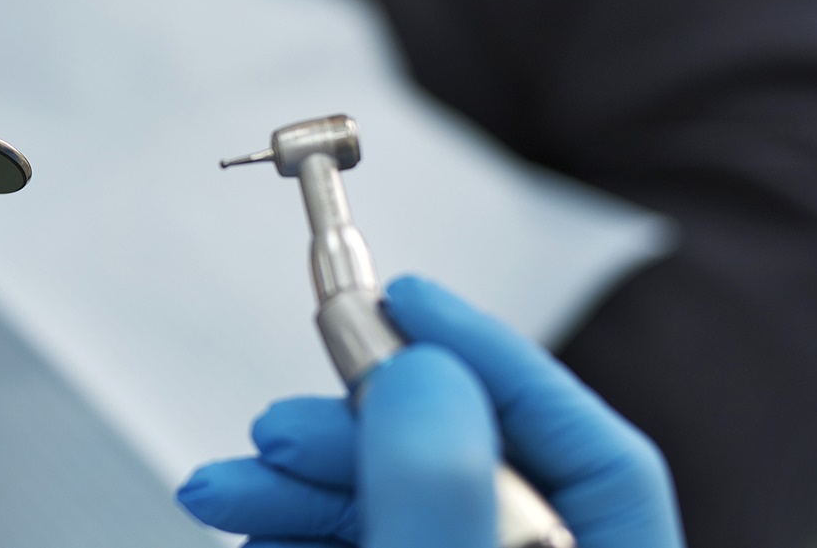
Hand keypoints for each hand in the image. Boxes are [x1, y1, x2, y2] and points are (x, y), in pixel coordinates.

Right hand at [177, 276, 682, 546]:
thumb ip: (437, 494)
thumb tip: (425, 371)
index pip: (595, 453)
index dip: (497, 361)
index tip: (408, 294)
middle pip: (473, 474)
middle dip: (358, 433)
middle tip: (281, 426)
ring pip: (398, 510)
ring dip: (298, 482)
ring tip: (221, 487)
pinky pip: (358, 547)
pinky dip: (294, 526)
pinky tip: (247, 523)